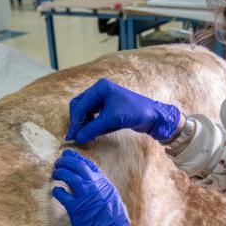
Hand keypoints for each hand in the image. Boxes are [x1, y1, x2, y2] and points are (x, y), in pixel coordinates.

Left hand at [52, 150, 141, 225]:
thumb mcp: (114, 203)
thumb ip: (103, 192)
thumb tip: (94, 187)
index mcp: (106, 185)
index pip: (90, 166)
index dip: (78, 158)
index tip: (70, 155)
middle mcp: (96, 188)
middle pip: (78, 166)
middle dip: (67, 161)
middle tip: (59, 162)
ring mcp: (86, 197)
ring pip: (69, 176)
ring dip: (60, 172)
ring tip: (55, 173)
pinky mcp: (77, 209)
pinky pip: (62, 194)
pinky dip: (57, 190)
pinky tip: (55, 191)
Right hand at [66, 78, 181, 143]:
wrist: (153, 115)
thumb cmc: (135, 112)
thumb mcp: (111, 120)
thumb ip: (93, 128)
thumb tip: (78, 138)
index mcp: (99, 88)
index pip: (80, 105)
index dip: (75, 122)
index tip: (71, 136)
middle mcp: (100, 91)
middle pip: (80, 106)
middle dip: (77, 122)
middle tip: (75, 137)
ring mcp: (104, 99)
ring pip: (86, 112)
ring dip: (84, 124)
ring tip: (84, 136)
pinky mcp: (108, 108)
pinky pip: (94, 116)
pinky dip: (91, 125)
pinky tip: (92, 133)